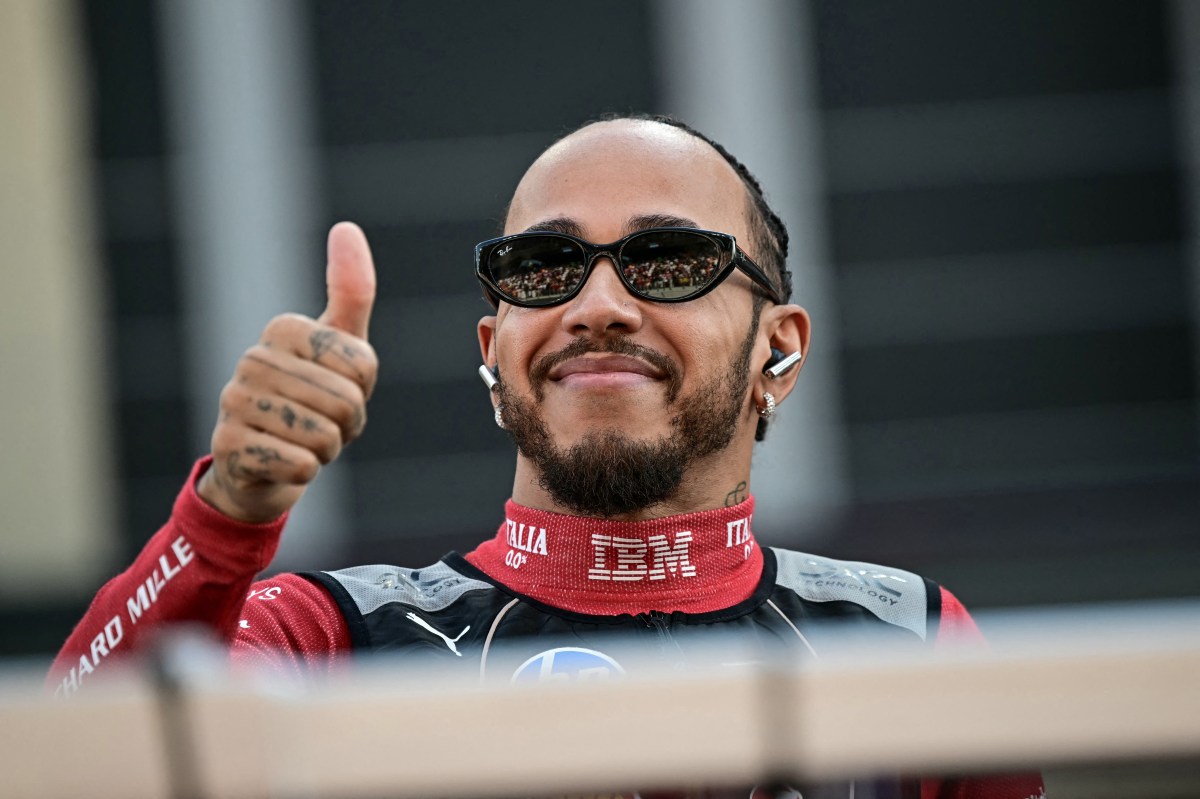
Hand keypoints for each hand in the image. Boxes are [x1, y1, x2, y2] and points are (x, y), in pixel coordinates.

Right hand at [198, 222, 378, 522]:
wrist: (262, 465)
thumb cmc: (310, 399)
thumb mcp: (340, 346)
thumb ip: (350, 290)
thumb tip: (346, 228)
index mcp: (283, 329)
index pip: (363, 365)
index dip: (361, 390)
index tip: (336, 391)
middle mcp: (253, 358)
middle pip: (346, 402)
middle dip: (346, 426)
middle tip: (320, 424)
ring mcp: (234, 401)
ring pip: (325, 436)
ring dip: (326, 450)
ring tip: (300, 441)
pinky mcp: (228, 446)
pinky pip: (302, 466)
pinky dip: (305, 473)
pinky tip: (281, 463)